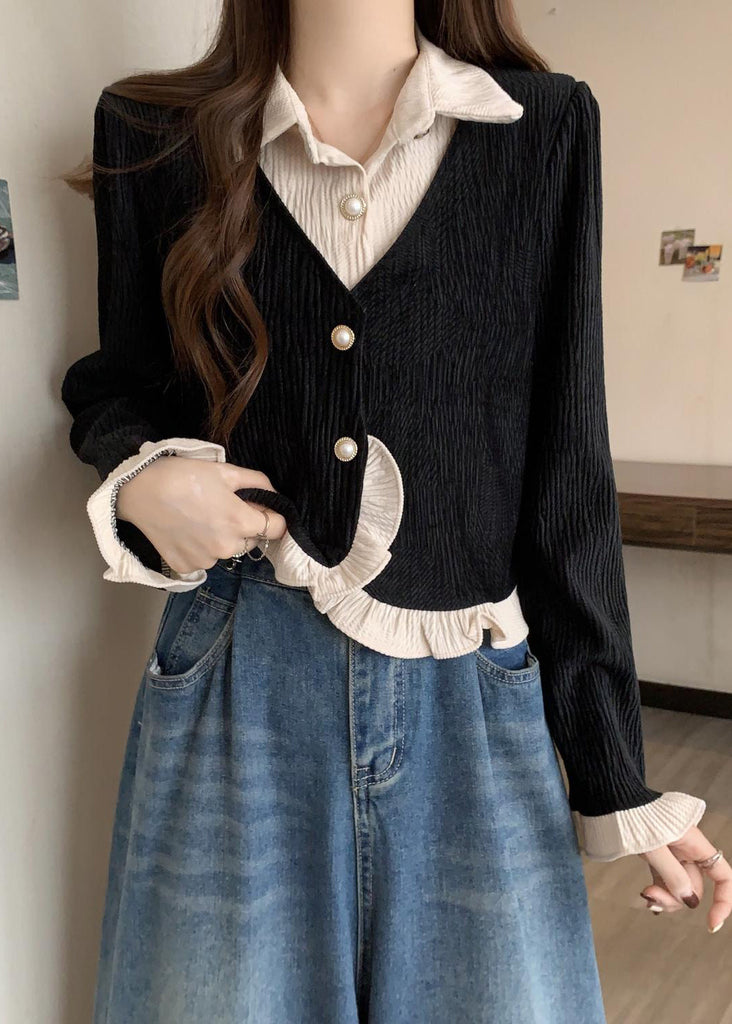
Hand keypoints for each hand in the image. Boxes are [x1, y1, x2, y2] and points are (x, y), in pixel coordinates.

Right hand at [116, 456, 287, 573]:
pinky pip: (204, 560)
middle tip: (221, 508)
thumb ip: (257, 482)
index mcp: (241, 522)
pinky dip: (199, 548)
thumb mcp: (225, 471)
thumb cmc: (183, 476)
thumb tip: (273, 495)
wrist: (140, 490)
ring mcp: (206, 560)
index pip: (277, 528)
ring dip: (221, 539)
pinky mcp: (186, 567)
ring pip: (226, 551)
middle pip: (251, 540)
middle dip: (244, 527)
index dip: (272, 515)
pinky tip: (186, 531)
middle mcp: (227, 547)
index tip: (259, 508)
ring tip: (199, 518)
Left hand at [638, 824, 730, 932]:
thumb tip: (689, 901)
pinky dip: (658, 891)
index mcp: (695, 843)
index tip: (711, 924)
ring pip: (678, 887)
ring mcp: (672, 855)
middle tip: (649, 896)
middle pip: (694, 887)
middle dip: (676, 899)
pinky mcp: (657, 857)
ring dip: (665, 898)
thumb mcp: (654, 846)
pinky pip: (664, 881)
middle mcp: (687, 850)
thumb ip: (673, 874)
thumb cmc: (634, 816)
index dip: (724, 901)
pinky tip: (647, 898)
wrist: (613, 799)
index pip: (723, 876)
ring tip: (645, 896)